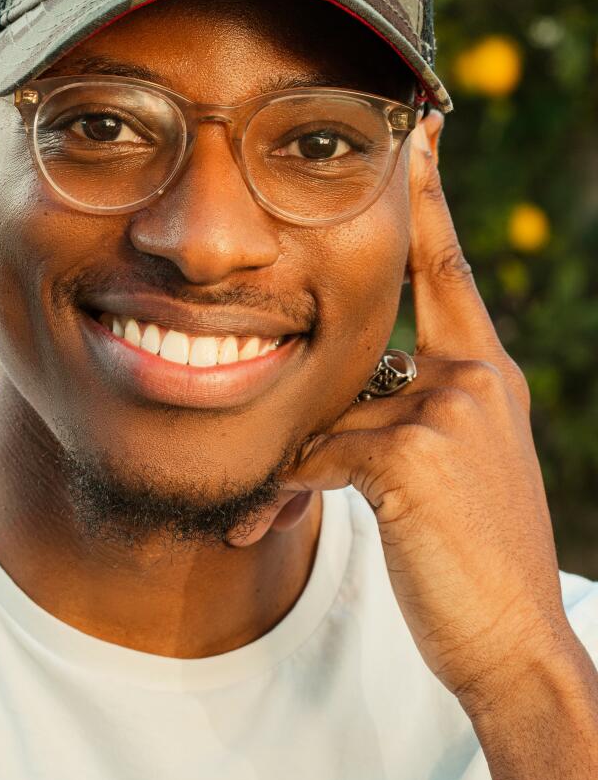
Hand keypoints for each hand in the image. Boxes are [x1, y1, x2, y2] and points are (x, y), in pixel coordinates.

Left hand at [229, 111, 572, 715]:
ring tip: (264, 506)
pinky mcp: (409, 461)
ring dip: (290, 462)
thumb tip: (344, 400)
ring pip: (327, 411)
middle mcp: (472, 379)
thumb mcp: (457, 468)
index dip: (429, 197)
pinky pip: (315, 459)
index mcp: (484, 374)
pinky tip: (264, 525)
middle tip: (299, 295)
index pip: (448, 266)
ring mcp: (445, 414)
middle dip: (318, 334)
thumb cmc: (472, 558)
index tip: (420, 134)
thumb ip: (412, 414)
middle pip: (366, 329)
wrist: (516, 646)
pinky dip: (282, 493)